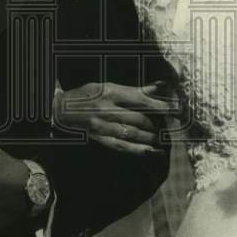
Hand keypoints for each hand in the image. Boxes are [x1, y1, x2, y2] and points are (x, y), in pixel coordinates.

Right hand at [53, 81, 177, 155]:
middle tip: (172, 123)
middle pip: (139, 118)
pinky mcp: (100, 139)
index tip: (175, 108)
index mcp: (110, 92)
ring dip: (151, 136)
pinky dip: (138, 149)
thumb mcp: (108, 86)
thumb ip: (135, 89)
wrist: (61, 110)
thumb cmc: (87, 94)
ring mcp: (102, 126)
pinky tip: (151, 151)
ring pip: (132, 134)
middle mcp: (107, 110)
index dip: (160, 105)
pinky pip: (122, 146)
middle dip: (158, 122)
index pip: (141, 100)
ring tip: (164, 136)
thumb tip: (159, 87)